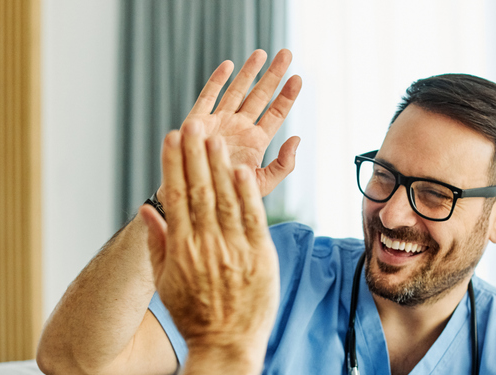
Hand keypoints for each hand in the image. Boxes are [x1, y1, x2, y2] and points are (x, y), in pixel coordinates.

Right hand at [140, 120, 278, 352]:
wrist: (226, 346)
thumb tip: (147, 211)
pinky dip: (248, 194)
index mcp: (182, 249)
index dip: (173, 165)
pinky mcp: (260, 258)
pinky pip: (254, 220)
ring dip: (220, 166)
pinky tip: (242, 170)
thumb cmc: (194, 316)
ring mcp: (235, 251)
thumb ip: (158, 245)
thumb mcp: (166, 283)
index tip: (171, 139)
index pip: (176, 198)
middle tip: (193, 124)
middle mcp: (207, 246)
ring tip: (215, 137)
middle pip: (200, 192)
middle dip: (196, 155)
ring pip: (226, 200)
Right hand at [157, 49, 300, 203]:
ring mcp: (219, 123)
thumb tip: (297, 139)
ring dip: (249, 72)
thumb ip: (283, 165)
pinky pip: (208, 97)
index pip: (276, 113)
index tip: (298, 78)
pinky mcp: (198, 122)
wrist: (197, 201)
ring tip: (262, 53)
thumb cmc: (229, 197)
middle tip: (287, 53)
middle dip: (273, 75)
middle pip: (260, 96)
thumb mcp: (263, 184)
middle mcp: (239, 128)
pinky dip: (217, 80)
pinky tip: (229, 65)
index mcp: (256, 142)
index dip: (287, 96)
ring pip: (237, 91)